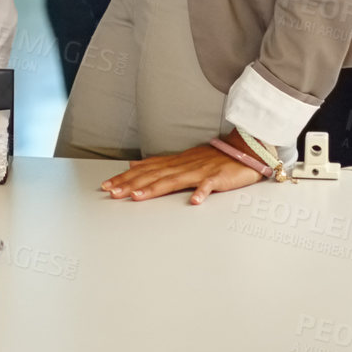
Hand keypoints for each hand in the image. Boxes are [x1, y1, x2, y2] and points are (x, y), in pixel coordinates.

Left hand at [100, 140, 262, 204]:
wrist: (243, 150)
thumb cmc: (213, 158)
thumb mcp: (181, 159)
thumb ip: (159, 164)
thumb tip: (135, 164)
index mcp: (174, 163)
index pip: (145, 171)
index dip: (126, 178)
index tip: (107, 186)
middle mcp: (183, 166)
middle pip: (153, 176)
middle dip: (131, 184)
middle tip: (112, 192)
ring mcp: (200, 171)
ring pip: (174, 180)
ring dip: (155, 188)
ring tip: (137, 196)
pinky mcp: (218, 178)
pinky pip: (209, 186)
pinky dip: (202, 192)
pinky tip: (194, 201)